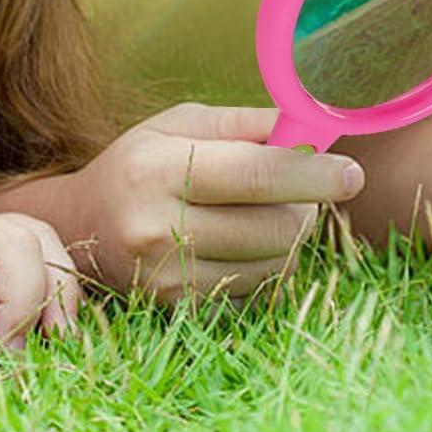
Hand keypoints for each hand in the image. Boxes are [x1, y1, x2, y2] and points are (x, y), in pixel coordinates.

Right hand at [54, 103, 364, 301]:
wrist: (79, 228)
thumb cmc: (139, 164)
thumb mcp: (178, 124)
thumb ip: (244, 123)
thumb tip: (312, 126)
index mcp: (158, 168)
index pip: (257, 174)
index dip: (314, 174)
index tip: (352, 173)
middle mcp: (158, 227)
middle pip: (277, 227)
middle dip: (306, 206)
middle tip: (300, 189)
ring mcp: (167, 276)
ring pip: (275, 263)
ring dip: (288, 238)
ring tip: (259, 213)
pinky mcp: (178, 308)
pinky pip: (256, 290)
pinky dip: (264, 266)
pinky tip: (237, 244)